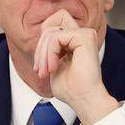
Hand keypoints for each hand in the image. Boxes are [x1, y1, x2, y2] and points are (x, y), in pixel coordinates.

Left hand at [33, 10, 118, 124]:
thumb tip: (42, 36)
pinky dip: (49, 53)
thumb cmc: (71, 90)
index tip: (41, 66)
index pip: (51, 26)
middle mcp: (82, 35)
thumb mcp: (53, 65)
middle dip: (40, 47)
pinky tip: (54, 68)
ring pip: (50, 31)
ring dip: (43, 54)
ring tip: (46, 72)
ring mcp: (85, 34)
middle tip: (40, 70)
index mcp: (76, 41)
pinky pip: (55, 37)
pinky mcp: (85, 36)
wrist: (84, 100)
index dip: (42, 42)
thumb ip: (49, 49)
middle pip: (50, 24)